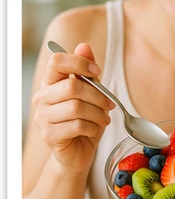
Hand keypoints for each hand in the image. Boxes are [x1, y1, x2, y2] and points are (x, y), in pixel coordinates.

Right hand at [32, 43, 114, 171]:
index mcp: (50, 83)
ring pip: (76, 107)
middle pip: (72, 86)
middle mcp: (41, 98)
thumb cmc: (84, 120)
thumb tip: (84, 46)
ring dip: (97, 114)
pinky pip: (77, 125)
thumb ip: (87, 72)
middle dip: (98, 95)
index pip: (57, 61)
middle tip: (110, 104)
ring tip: (104, 119)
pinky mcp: (49, 135)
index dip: (80, 63)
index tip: (97, 72)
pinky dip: (92, 127)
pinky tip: (94, 129)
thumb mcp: (91, 93)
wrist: (78, 151)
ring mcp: (42, 117)